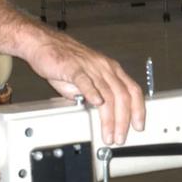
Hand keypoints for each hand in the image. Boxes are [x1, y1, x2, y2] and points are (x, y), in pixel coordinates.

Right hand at [26, 29, 144, 145]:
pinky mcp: (73, 67)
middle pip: (122, 96)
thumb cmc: (64, 60)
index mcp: (110, 69)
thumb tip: (97, 110)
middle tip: (120, 137)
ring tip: (108, 133)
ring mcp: (90, 67)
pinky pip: (86, 81)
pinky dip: (93, 94)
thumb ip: (93, 95)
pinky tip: (96, 105)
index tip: (138, 125)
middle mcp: (104, 67)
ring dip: (109, 117)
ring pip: (107, 93)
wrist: (43, 44)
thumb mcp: (86, 80)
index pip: (133, 90)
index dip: (138, 110)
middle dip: (123, 120)